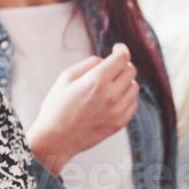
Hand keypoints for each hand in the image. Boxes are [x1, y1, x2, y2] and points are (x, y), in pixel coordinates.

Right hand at [26, 43, 138, 174]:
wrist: (55, 139)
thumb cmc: (56, 107)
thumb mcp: (66, 77)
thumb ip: (89, 64)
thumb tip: (105, 60)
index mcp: (96, 81)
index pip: (122, 58)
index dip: (121, 50)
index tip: (117, 49)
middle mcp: (111, 95)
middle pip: (131, 71)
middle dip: (122, 65)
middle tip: (112, 67)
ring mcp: (117, 111)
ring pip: (134, 87)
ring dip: (125, 81)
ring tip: (111, 84)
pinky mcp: (119, 123)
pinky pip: (132, 104)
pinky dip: (126, 97)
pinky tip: (114, 98)